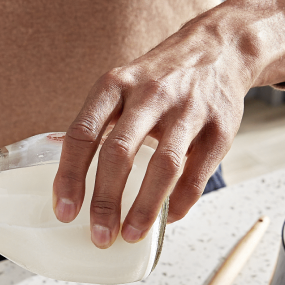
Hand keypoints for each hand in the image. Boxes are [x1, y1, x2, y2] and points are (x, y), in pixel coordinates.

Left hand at [52, 0, 284, 246]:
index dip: (70, 176)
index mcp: (114, 85)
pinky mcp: (220, 126)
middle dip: (106, 200)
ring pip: (162, 166)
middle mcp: (149, 94)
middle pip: (119, 152)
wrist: (219, 48)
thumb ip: (98, 125)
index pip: (83, 133)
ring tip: (131, 235)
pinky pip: (197, 173)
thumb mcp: (121, 86)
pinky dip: (181, 202)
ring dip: (145, 207)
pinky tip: (168, 218)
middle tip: (99, 235)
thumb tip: (70, 183)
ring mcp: (188, 109)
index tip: (65, 211)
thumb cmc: (159, 79)